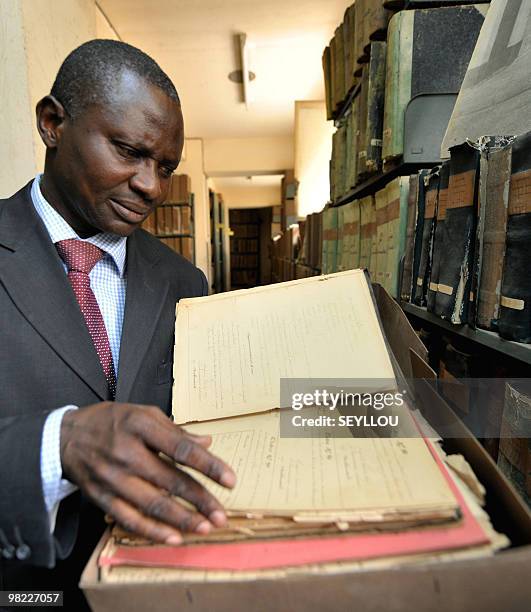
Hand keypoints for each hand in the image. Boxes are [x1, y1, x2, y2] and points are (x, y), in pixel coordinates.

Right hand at [60, 402, 235, 544]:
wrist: (65, 437)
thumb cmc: (111, 422)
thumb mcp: (143, 413)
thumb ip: (176, 431)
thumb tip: (207, 443)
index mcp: (140, 425)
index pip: (181, 448)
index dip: (209, 465)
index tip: (230, 479)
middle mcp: (126, 451)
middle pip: (170, 480)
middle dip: (200, 500)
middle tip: (221, 515)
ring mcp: (113, 477)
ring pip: (152, 503)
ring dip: (182, 519)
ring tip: (205, 527)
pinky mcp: (101, 497)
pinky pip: (130, 519)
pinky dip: (153, 531)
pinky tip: (174, 537)